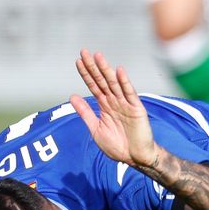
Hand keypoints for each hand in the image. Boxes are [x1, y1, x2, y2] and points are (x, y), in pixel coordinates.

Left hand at [70, 49, 157, 170]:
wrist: (135, 158)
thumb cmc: (117, 145)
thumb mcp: (95, 129)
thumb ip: (85, 113)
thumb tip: (72, 96)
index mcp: (104, 105)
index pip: (93, 85)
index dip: (86, 74)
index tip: (78, 61)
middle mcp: (114, 101)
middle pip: (101, 80)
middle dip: (93, 66)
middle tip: (84, 52)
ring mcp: (125, 103)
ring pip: (113, 83)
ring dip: (106, 70)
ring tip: (98, 56)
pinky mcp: (136, 109)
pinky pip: (129, 93)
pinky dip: (124, 82)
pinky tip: (119, 71)